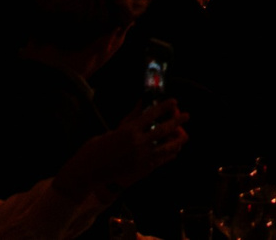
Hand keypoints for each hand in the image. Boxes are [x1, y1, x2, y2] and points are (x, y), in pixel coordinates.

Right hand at [55, 102, 187, 201]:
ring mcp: (141, 158)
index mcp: (129, 130)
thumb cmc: (97, 149)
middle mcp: (138, 143)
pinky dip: (168, 155)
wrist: (88, 173)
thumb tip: (142, 104)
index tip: (174, 102)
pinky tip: (174, 152)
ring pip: (166, 147)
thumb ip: (130, 118)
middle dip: (177, 121)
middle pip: (163, 130)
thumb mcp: (113, 130)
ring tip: (184, 136)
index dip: (164, 107)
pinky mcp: (141, 169)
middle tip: (187, 115)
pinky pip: (160, 160)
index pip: (152, 115)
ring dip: (176, 141)